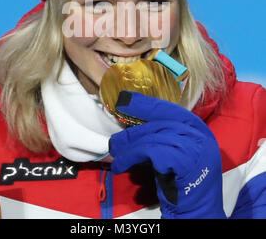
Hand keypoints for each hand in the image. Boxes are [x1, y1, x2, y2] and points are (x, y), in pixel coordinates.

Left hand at [109, 91, 225, 218]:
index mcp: (199, 130)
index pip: (170, 109)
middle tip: (114, 139)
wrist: (199, 214)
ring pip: (153, 136)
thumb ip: (164, 138)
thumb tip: (134, 125)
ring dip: (129, 146)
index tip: (125, 99)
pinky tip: (121, 166)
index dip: (146, 104)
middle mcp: (200, 135)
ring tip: (115, 156)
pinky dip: (131, 156)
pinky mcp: (184, 160)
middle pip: (160, 122)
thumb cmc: (184, 185)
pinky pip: (150, 151)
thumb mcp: (177, 155)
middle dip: (133, 129)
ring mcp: (195, 147)